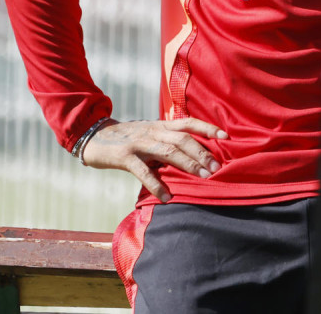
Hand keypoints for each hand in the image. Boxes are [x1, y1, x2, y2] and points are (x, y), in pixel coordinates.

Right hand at [80, 118, 228, 202]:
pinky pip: (144, 172)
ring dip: (188, 164)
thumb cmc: (127, 139)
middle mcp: (153, 131)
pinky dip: (157, 185)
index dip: (208, 128)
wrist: (94, 136)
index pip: (188, 123)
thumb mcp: (149, 135)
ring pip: (168, 152)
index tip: (226, 136)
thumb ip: (167, 143)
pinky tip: (168, 197)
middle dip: (202, 153)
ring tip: (204, 177)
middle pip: (183, 139)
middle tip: (217, 167)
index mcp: (160, 126)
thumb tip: (191, 157)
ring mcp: (139, 143)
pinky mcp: (125, 157)